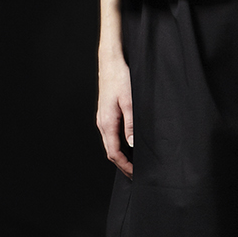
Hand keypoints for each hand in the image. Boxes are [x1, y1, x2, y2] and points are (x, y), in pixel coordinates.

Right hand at [97, 49, 133, 178]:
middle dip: (122, 164)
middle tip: (135, 174)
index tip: (135, 174)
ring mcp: (102, 119)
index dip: (124, 165)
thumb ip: (131, 124)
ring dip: (120, 155)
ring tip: (133, 163)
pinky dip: (118, 145)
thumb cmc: (121, 79)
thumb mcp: (130, 101)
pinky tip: (128, 146)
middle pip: (110, 151)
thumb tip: (132, 144)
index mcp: (107, 123)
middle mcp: (102, 123)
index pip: (114, 152)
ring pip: (110, 143)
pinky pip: (110, 135)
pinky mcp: (105, 114)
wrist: (111, 62)